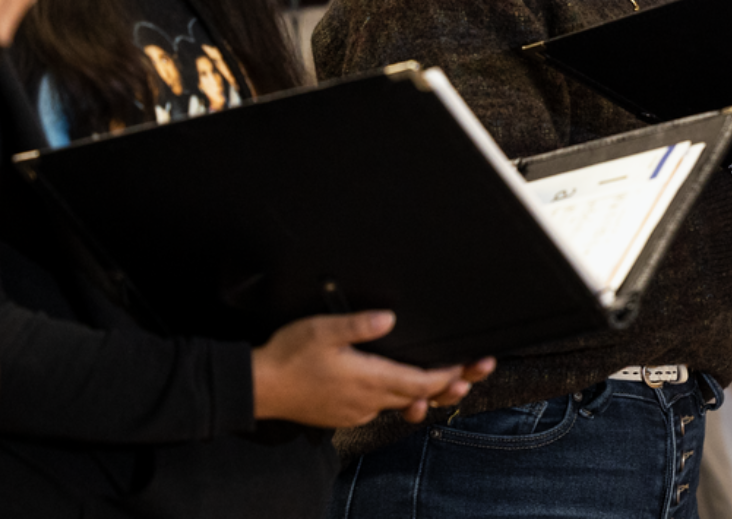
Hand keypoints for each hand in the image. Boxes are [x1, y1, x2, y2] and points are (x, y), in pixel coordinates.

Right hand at [251, 311, 495, 426]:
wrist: (258, 387)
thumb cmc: (288, 356)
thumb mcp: (324, 329)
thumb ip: (359, 324)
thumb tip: (390, 317)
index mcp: (369, 379)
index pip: (421, 382)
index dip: (449, 375)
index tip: (470, 366)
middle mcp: (368, 400)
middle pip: (418, 396)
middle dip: (448, 384)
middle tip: (473, 374)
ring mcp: (357, 410)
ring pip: (401, 404)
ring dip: (425, 394)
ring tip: (448, 384)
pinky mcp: (344, 414)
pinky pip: (380, 407)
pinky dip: (399, 399)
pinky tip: (400, 389)